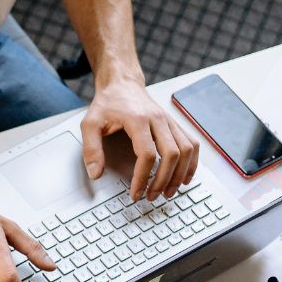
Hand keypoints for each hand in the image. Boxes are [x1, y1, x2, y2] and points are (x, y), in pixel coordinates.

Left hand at [81, 77, 198, 200]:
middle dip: (163, 180)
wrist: (122, 84)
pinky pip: (192, 143)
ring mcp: (169, 121)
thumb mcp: (90, 124)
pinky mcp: (174, 124)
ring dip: (180, 174)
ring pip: (186, 150)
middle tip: (152, 196)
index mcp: (138, 120)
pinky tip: (184, 177)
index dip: (142, 177)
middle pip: (171, 154)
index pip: (147, 154)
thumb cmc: (108, 104)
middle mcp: (158, 120)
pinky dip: (192, 162)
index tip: (136, 193)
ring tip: (168, 192)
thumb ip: (91, 149)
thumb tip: (96, 174)